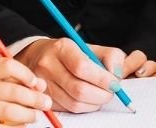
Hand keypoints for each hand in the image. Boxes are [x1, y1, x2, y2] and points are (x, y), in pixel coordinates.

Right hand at [0, 57, 51, 126]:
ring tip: (35, 116)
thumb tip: (41, 86)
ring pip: (9, 112)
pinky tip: (21, 126)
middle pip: (13, 91)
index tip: (36, 83)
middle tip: (46, 103)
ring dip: (28, 115)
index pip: (7, 66)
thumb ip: (15, 79)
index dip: (26, 74)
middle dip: (35, 99)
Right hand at [14, 38, 133, 112]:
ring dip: (94, 103)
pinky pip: (68, 109)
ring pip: (74, 103)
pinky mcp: (44, 98)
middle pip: (79, 89)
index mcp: (62, 48)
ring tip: (101, 95)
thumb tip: (117, 75)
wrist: (38, 56)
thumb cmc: (70, 53)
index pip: (82, 67)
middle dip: (102, 95)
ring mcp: (43, 84)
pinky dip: (84, 107)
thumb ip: (110, 56)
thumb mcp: (90, 46)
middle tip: (112, 92)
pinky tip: (88, 98)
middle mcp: (48, 66)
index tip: (115, 83)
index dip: (102, 79)